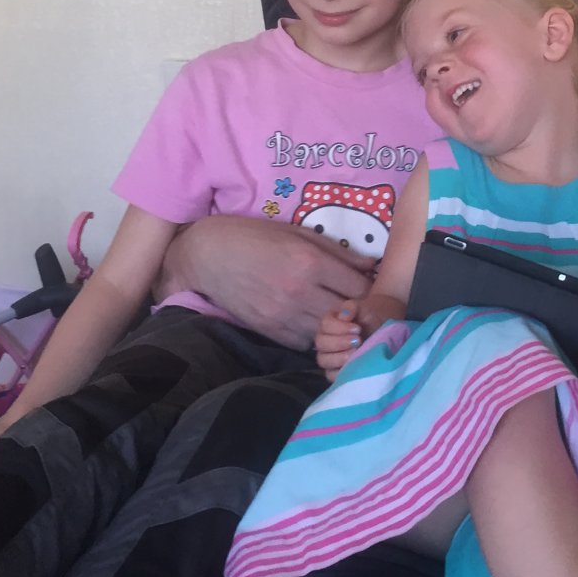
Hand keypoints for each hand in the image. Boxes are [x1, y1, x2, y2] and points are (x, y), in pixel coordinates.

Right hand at [158, 216, 375, 347]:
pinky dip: (312, 335)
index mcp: (310, 262)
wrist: (207, 256)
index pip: (360, 288)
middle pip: (348, 314)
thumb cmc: (254, 237)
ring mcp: (284, 315)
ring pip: (329, 332)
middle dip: (357, 310)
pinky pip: (304, 343)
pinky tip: (309, 321)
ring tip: (333, 315)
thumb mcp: (297, 233)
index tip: (366, 287)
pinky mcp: (269, 331)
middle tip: (356, 305)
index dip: (369, 289)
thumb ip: (337, 251)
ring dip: (335, 326)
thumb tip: (370, 266)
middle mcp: (300, 291)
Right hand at [314, 292, 404, 378]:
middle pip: (321, 343)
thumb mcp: (362, 310)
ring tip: (356, 353)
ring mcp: (327, 357)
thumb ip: (352, 307)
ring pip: (323, 360)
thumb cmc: (367, 322)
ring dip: (339, 357)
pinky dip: (340, 372)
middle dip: (340, 342)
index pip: (325, 325)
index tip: (358, 329)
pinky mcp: (333, 372)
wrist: (378, 336)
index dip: (340, 327)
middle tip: (358, 341)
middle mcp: (324, 341)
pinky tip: (353, 366)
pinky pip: (330, 375)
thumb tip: (344, 316)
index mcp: (328, 324)